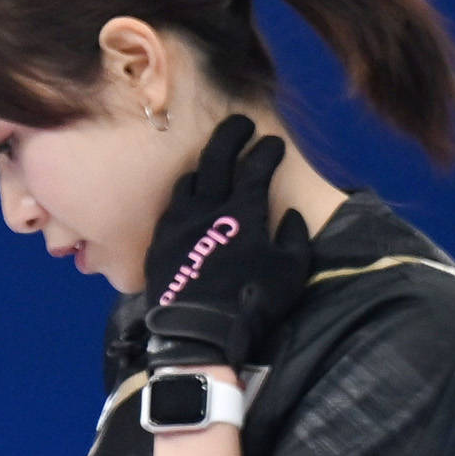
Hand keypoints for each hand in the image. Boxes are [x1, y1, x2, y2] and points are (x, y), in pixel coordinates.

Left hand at [137, 115, 313, 375]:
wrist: (197, 333)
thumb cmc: (251, 302)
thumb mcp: (291, 270)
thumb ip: (295, 237)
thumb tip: (292, 216)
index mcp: (241, 212)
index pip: (256, 166)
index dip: (268, 150)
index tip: (276, 143)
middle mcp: (205, 208)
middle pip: (216, 157)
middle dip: (231, 134)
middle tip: (241, 122)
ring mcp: (177, 224)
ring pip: (188, 180)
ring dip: (204, 166)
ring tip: (214, 162)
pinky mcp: (159, 243)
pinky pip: (171, 208)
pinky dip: (185, 196)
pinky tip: (190, 199)